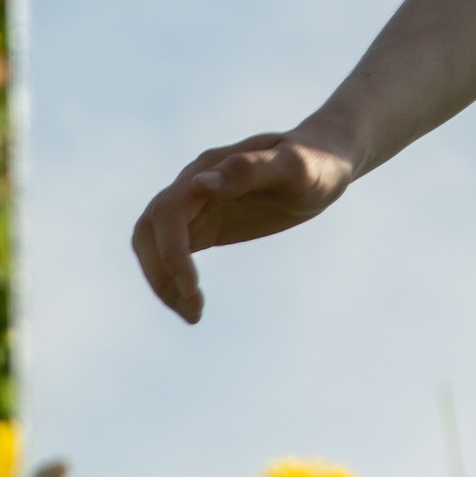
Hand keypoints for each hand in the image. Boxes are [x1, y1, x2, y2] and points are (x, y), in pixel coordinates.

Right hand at [131, 134, 352, 322]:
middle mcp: (194, 184)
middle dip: (160, 273)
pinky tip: (194, 305)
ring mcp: (197, 204)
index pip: (169, 213)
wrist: (327, 161)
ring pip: (154, 244)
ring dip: (162, 281)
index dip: (172, 252)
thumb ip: (250, 170)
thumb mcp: (295, 167)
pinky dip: (174, 281)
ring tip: (193, 315)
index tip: (192, 288)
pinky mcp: (206, 223)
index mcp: (210, 167)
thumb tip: (198, 184)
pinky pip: (174, 253)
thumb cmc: (316, 162)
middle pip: (149, 230)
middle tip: (193, 310)